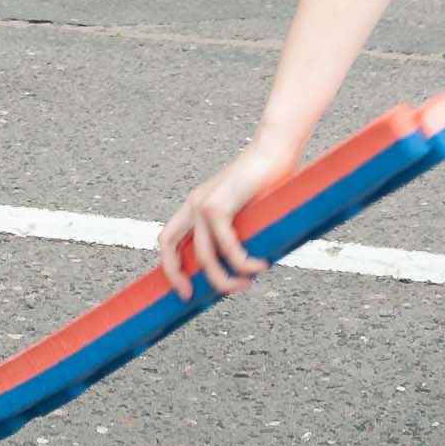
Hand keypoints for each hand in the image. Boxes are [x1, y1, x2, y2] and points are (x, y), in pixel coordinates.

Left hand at [157, 141, 301, 300]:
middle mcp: (195, 204)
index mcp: (197, 205)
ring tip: (245, 283)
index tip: (185, 290)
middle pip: (168, 244)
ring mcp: (204, 203)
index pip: (169, 238)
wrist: (275, 149)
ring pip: (204, 255)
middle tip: (193, 296)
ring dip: (224, 278)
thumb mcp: (247, 212)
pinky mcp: (220, 204)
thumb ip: (239, 233)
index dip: (170, 266)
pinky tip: (258, 266)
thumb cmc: (268, 181)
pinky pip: (226, 246)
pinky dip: (242, 262)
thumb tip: (244, 268)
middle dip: (175, 274)